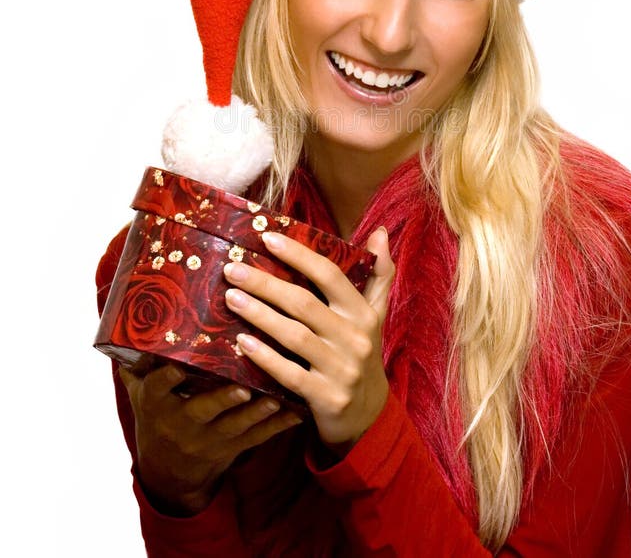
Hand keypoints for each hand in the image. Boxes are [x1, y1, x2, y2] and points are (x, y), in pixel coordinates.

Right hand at [119, 364, 302, 514]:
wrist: (167, 472)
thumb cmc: (156, 415)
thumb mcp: (139, 391)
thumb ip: (137, 359)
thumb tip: (131, 309)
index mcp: (156, 403)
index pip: (157, 389)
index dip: (166, 378)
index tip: (177, 364)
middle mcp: (181, 423)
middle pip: (201, 411)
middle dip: (222, 400)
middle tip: (242, 387)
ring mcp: (207, 439)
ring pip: (234, 427)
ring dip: (257, 413)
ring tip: (276, 397)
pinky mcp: (231, 449)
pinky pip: (256, 439)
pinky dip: (277, 426)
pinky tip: (297, 412)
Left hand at [223, 226, 394, 449]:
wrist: (370, 418)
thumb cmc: (362, 356)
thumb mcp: (375, 316)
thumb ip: (378, 275)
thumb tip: (380, 231)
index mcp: (363, 313)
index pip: (330, 275)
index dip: (299, 255)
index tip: (267, 238)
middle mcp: (355, 338)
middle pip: (304, 303)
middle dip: (266, 284)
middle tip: (232, 269)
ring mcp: (341, 370)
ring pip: (294, 336)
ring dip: (259, 315)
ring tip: (230, 298)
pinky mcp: (326, 398)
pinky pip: (290, 374)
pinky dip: (266, 357)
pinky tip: (242, 343)